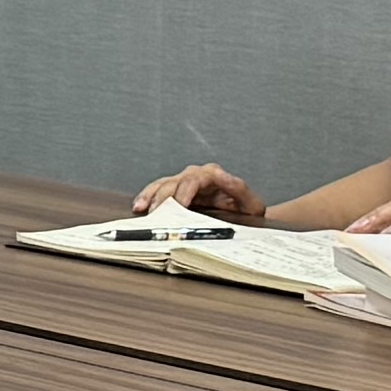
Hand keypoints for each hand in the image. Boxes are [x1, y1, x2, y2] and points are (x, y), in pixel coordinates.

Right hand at [137, 162, 261, 220]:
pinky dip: (147, 199)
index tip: (178, 205)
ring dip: (150, 196)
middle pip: (174, 182)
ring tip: (140, 207)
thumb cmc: (247, 210)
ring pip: (162, 185)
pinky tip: (139, 207)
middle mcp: (195, 176)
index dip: (184, 192)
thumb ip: (238, 188)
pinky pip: (158, 193)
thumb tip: (224, 176)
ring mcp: (183, 184)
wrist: (244, 216)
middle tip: (155, 212)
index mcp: (213, 175)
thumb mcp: (251, 202)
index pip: (194, 179)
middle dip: (162, 197)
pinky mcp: (175, 194)